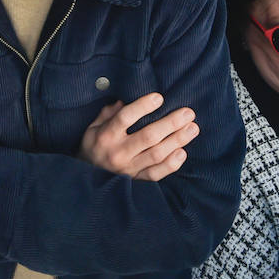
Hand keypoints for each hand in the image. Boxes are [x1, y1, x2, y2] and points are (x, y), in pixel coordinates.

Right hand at [78, 93, 197, 181]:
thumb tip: (124, 100)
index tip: (159, 98)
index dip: (142, 107)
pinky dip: (171, 165)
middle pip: (148, 137)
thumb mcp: (93, 127)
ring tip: (192, 128)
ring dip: (177, 141)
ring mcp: (128, 168)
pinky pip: (156, 174)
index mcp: (106, 136)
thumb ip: (109, 113)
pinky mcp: (136, 180)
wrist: (85, 178)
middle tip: (188, 113)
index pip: (125, 118)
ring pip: (157, 154)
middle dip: (171, 123)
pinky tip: (183, 152)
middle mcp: (118, 152)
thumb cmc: (93, 146)